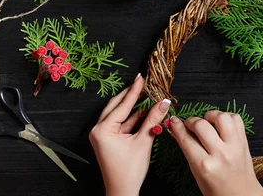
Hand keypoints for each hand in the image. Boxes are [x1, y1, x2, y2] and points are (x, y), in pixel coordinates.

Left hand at [89, 75, 170, 195]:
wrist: (122, 191)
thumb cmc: (129, 171)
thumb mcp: (143, 141)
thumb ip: (153, 119)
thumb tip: (163, 102)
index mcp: (103, 130)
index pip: (122, 105)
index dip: (135, 91)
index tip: (141, 78)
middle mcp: (99, 130)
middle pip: (117, 106)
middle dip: (131, 95)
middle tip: (142, 82)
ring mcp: (103, 135)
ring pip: (120, 115)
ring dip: (134, 107)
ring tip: (148, 95)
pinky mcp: (109, 140)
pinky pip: (122, 124)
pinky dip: (133, 118)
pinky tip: (145, 111)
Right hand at [168, 111, 262, 195]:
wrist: (241, 195)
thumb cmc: (217, 189)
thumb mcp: (197, 173)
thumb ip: (188, 151)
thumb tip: (176, 130)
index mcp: (205, 166)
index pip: (187, 140)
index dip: (177, 127)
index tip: (174, 121)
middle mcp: (221, 154)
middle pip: (201, 125)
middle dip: (191, 121)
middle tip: (190, 124)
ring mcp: (234, 146)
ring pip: (222, 117)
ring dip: (211, 115)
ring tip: (207, 121)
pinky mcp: (244, 141)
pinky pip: (236, 119)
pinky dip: (227, 117)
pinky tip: (221, 124)